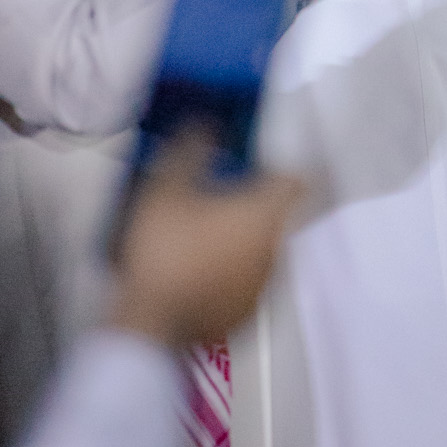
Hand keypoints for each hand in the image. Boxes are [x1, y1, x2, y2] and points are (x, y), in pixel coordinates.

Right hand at [108, 134, 304, 350]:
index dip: (278, 166)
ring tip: (208, 233)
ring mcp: (264, 285)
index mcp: (266, 214)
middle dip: (256, 202)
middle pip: (278, 214)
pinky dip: (234, 270)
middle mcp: (276, 248)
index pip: (294, 179)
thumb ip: (191, 149)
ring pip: (263, 248)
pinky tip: (203, 269)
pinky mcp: (247, 313)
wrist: (152, 323)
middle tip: (223, 193)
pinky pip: (248, 279)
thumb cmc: (166, 250)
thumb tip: (205, 122)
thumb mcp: (168, 189)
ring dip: (244, 238)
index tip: (255, 163)